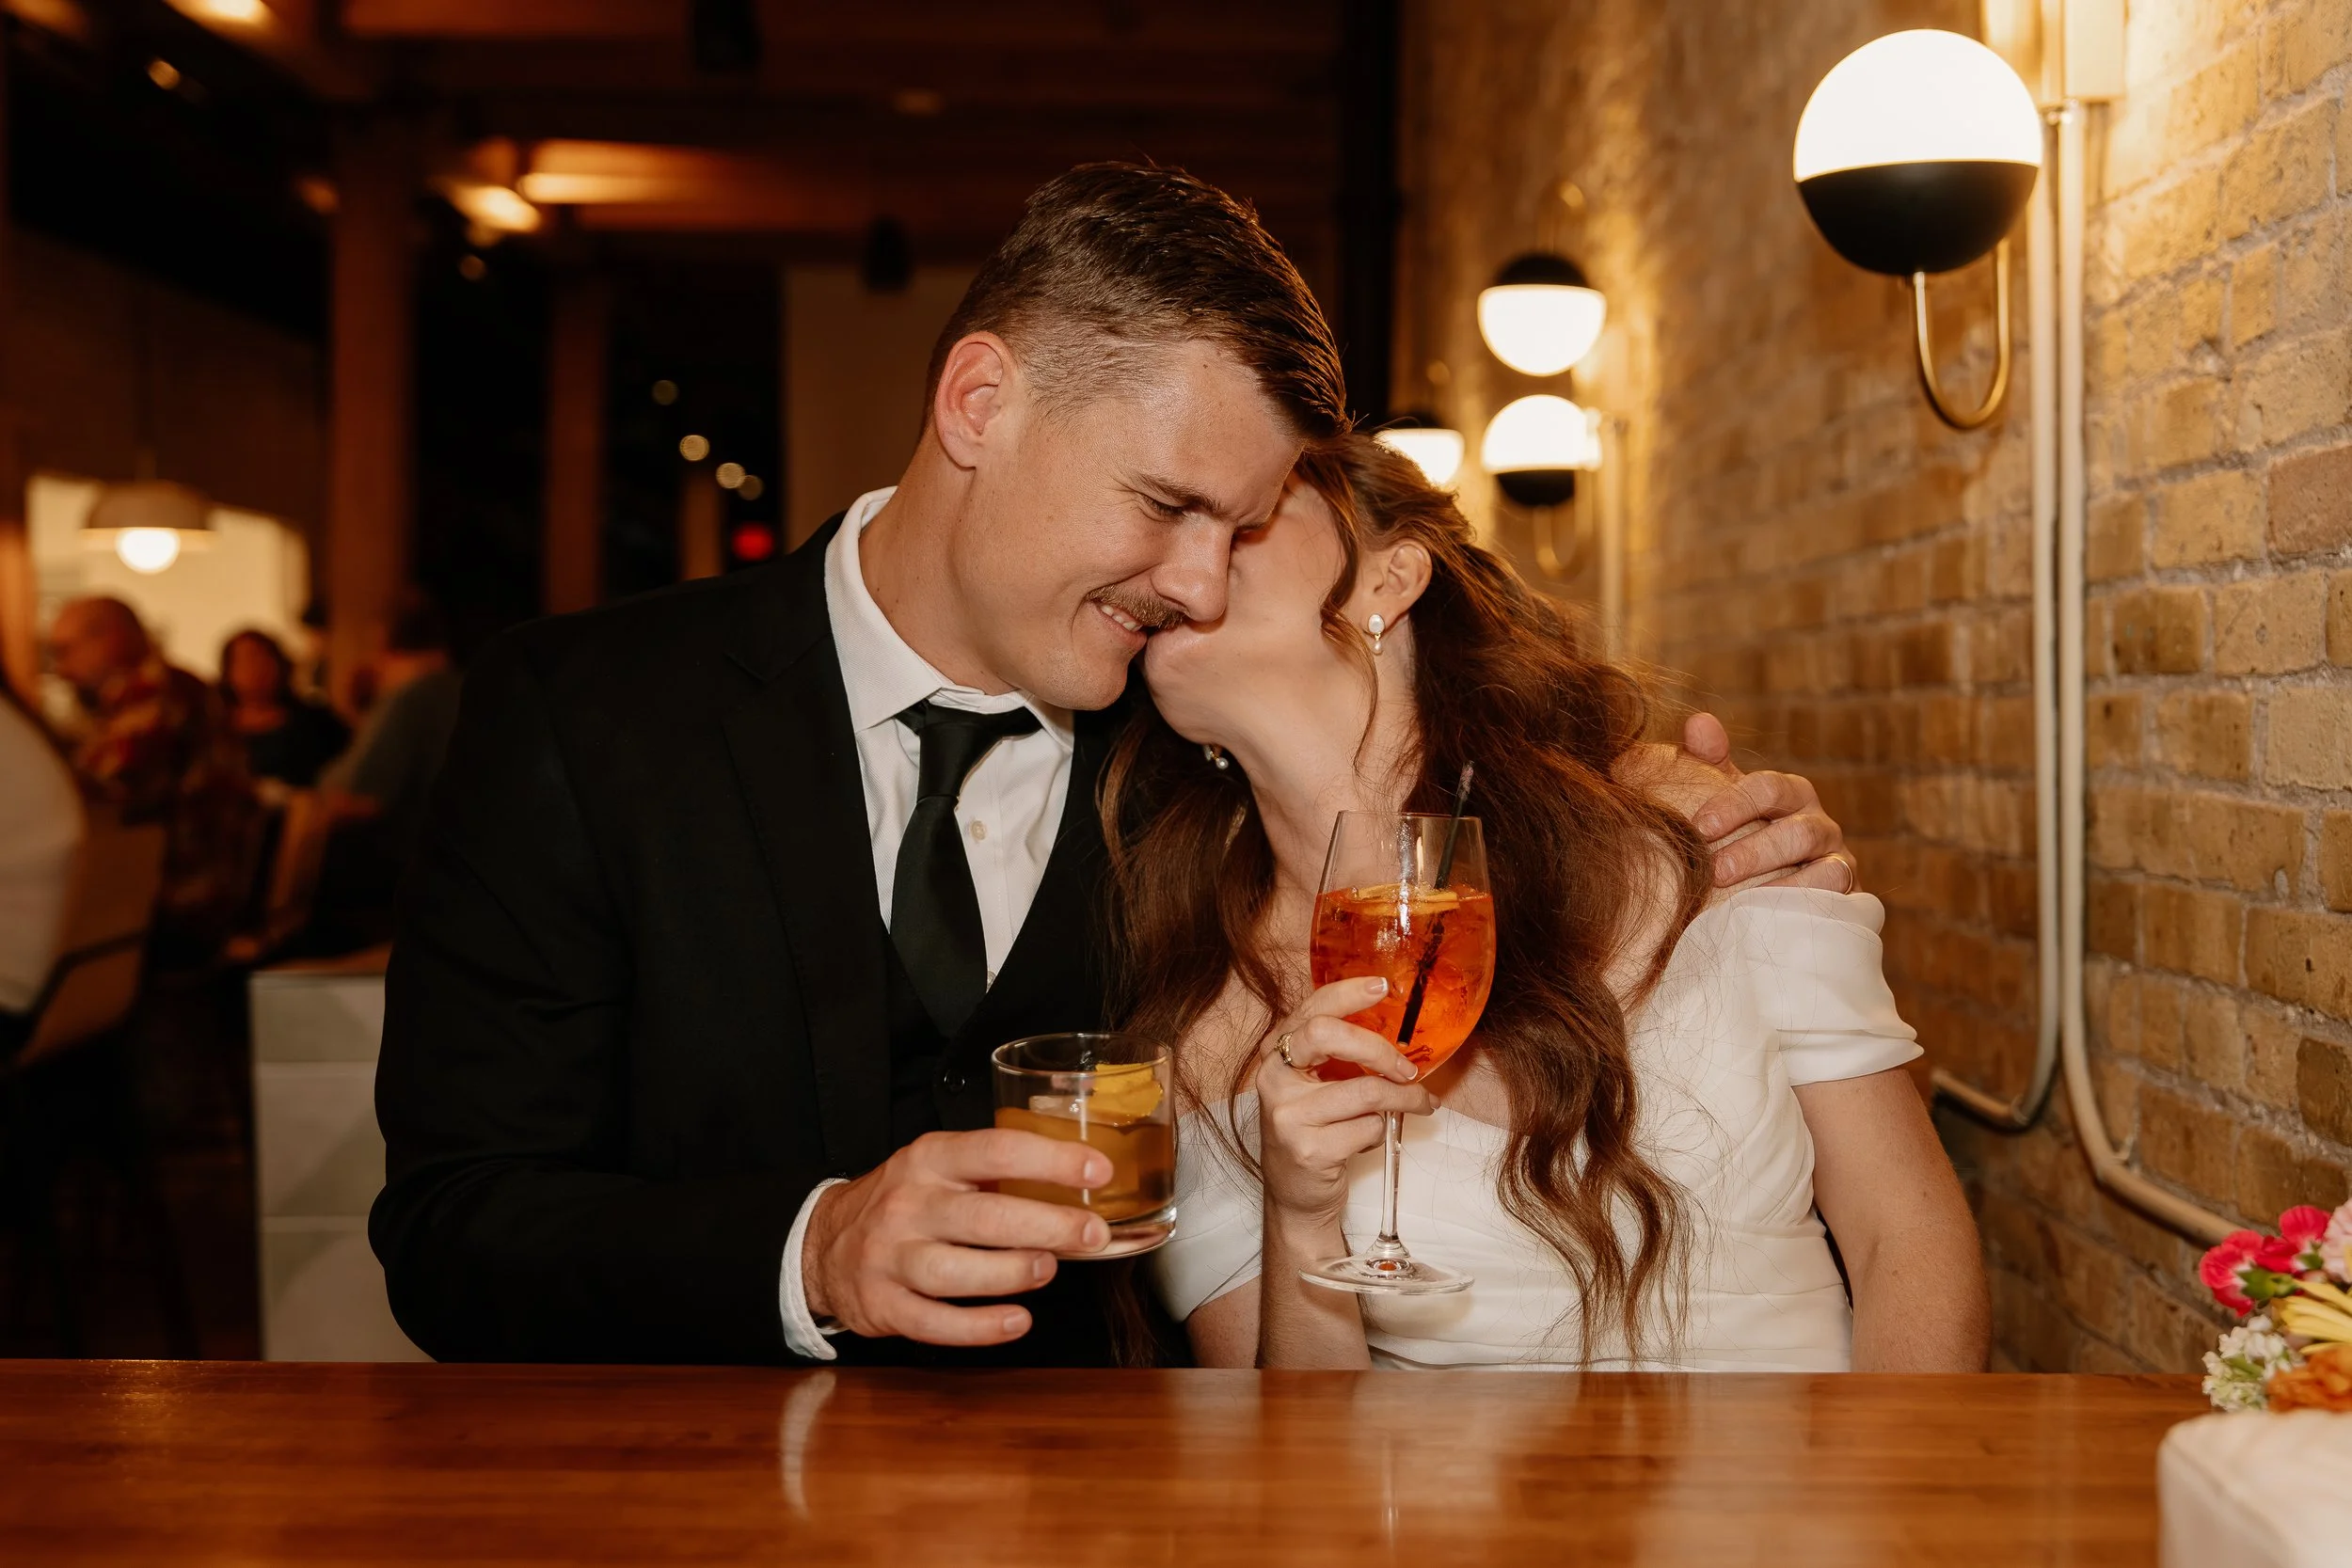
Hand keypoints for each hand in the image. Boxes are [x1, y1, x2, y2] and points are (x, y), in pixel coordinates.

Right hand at [801, 1128, 1112, 1346]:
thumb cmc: (904, 1202)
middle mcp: (909, 1204)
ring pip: (956, 1271)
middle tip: (1093, 1234)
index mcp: (931, 1159)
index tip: (1098, 1171)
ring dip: (1012, 1273)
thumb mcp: (939, 1167)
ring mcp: (891, 1257)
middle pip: (985, 1216)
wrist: (823, 1243)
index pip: (998, 1150)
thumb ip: (995, 1172)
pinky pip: (934, 1323)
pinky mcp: (883, 1305)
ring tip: (1048, 1270)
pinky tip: (1016, 1321)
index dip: (1053, 1160)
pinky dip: (980, 1327)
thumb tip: (1079, 1185)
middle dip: (1048, 1225)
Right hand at [1253, 978, 1431, 1226]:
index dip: (1348, 993)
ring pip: (1364, 1091)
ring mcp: (1287, 1115)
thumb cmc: (1314, 1128)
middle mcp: (1273, 1078)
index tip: (1383, 986)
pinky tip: (1371, 1137)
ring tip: (1420, 1103)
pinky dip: (1381, 1132)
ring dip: (1403, 1099)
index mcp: (1276, 1053)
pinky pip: (1367, 1129)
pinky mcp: (1308, 1149)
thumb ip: (1338, 1053)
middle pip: (1326, 1035)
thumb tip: (1397, 1027)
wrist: (1295, 1192)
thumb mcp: (1314, 1084)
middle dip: (1378, 1048)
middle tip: (1407, 1068)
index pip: (1311, 1008)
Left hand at [1678, 712, 1857, 892]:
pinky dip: (1805, 904)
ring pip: (1823, 866)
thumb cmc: (1740, 838)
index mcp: (1789, 794)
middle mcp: (1819, 823)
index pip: (1768, 788)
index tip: (1700, 827)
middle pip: (1797, 831)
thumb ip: (1709, 763)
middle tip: (1715, 870)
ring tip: (1741, 900)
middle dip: (1754, 851)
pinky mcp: (1847, 896)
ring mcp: (1837, 861)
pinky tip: (1770, 913)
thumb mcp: (1723, 800)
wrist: (1770, 893)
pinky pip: (1834, 900)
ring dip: (1782, 883)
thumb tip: (1699, 722)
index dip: (1735, 805)